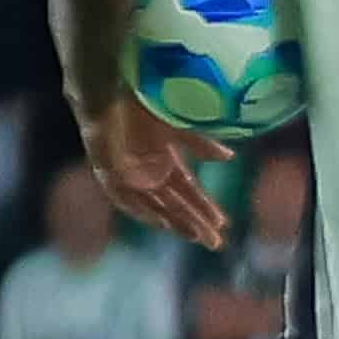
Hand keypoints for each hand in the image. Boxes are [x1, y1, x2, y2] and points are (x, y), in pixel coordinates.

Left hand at [81, 95, 225, 248]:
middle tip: (215, 243)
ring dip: (174, 222)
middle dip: (195, 223)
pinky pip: (125, 199)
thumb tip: (229, 157)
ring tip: (193, 236)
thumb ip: (201, 144)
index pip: (189, 192)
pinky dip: (142, 210)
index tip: (222, 224)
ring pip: (154, 207)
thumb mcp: (179, 127)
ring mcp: (129, 179)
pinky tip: (160, 221)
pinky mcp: (108, 176)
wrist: (110, 96)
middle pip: (175, 205)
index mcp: (166, 164)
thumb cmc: (144, 107)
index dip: (205, 208)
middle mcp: (149, 175)